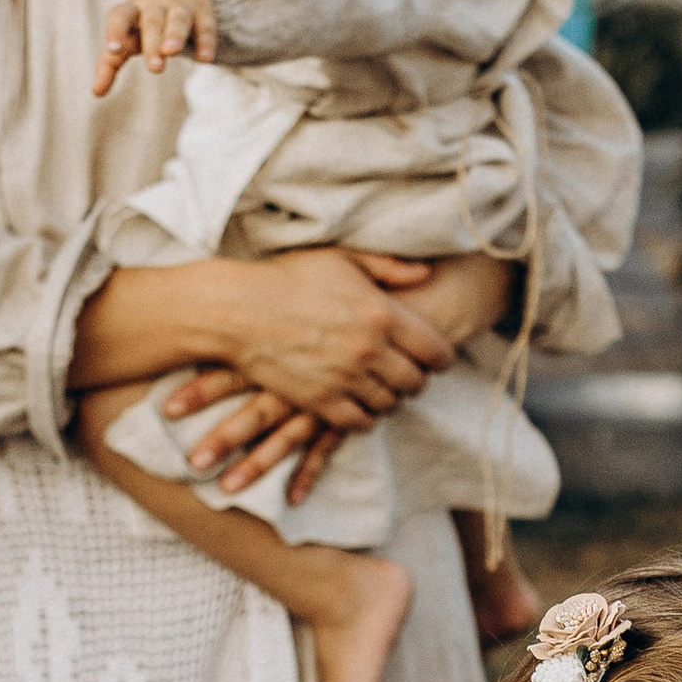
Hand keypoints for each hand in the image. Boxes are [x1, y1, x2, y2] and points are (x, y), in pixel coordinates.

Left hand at [93, 0, 218, 94]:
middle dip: (152, 42)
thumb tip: (96, 92)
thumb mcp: (128, 35)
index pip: (120, 16)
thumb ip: (111, 62)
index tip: (113, 50)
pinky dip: (205, 41)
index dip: (116, 31)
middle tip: (154, 67)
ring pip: (178, 18)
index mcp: (132, 11)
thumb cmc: (145, 20)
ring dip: (174, 34)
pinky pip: (205, 26)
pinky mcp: (203, 13)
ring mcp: (180, 7)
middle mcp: (155, 5)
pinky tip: (204, 59)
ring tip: (172, 52)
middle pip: (152, 20)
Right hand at [161, 251, 458, 464]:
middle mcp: (370, 350)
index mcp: (382, 314)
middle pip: (417, 382)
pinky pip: (361, 422)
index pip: (436, 351)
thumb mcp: (342, 259)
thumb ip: (389, 267)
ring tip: (383, 387)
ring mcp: (345, 379)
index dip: (442, 357)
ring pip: (390, 404)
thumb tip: (427, 273)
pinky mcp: (321, 401)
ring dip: (391, 398)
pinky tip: (361, 404)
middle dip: (417, 379)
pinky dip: (366, 417)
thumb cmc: (289, 278)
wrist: (238, 310)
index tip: (435, 357)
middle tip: (409, 373)